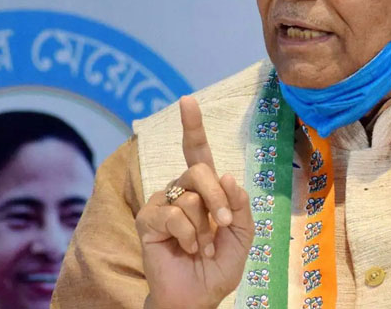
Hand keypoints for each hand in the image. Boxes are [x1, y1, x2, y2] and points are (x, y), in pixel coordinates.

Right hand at [136, 96, 253, 308]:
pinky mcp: (148, 220)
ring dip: (205, 227)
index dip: (193, 125)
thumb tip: (226, 176)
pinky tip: (187, 249)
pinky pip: (173, 215)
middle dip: (218, 200)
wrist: (199, 296)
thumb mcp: (242, 234)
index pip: (197, 151)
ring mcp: (162, 203)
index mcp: (204, 189)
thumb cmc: (218, 265)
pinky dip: (189, 236)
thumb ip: (239, 205)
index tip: (188, 100)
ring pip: (190, 196)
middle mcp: (182, 190)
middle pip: (200, 170)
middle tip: (224, 226)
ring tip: (202, 247)